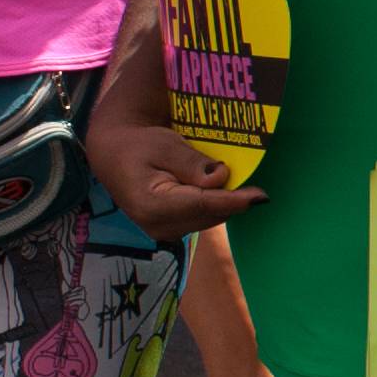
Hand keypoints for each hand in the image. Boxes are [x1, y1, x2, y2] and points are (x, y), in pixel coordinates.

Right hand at [84, 108, 257, 237]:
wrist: (116, 157)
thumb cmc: (139, 146)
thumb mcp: (165, 146)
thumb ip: (192, 163)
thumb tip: (221, 178)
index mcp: (152, 206)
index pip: (203, 205)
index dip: (234, 200)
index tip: (261, 196)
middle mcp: (159, 226)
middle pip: (211, 214)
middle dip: (234, 200)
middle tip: (254, 181)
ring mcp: (165, 231)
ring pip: (211, 218)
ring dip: (227, 202)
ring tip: (241, 182)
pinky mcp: (173, 229)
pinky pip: (204, 217)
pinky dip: (217, 204)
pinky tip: (223, 188)